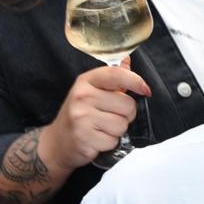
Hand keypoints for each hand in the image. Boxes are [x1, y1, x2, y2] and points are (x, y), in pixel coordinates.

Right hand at [39, 58, 151, 173]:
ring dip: (117, 131)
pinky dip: (109, 143)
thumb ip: (112, 78)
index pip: (116, 74)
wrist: (58, 142)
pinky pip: (113, 141)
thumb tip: (127, 60)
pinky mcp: (84, 137)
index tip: (145, 90)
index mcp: (86, 81)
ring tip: (102, 128)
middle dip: (126, 115)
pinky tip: (97, 139)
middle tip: (111, 117)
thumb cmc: (80, 114)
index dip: (136, 81)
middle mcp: (82, 96)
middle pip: (127, 105)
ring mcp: (81, 116)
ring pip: (122, 124)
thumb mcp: (92, 91)